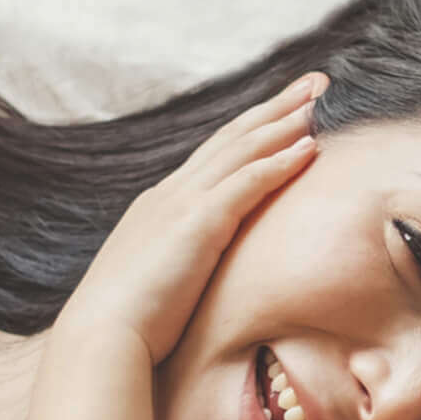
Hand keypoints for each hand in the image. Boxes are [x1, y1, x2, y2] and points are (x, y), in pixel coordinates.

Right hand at [53, 72, 324, 360]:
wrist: (100, 337)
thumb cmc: (127, 324)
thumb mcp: (157, 279)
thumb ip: (179, 263)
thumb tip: (198, 274)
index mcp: (161, 205)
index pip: (214, 155)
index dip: (252, 129)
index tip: (285, 109)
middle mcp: (172, 194)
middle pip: (233, 137)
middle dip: (275, 107)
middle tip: (315, 82)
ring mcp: (183, 204)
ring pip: (243, 149)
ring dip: (285, 122)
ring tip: (320, 100)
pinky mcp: (198, 224)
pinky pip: (247, 182)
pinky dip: (279, 162)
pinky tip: (310, 148)